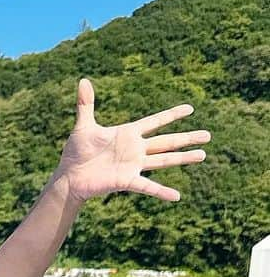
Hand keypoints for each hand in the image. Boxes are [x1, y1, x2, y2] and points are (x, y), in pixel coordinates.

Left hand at [55, 78, 209, 203]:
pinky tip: (176, 196)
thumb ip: (86, 104)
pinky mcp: (126, 181)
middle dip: (187, 138)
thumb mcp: (83, 126)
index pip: (155, 121)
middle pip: (167, 141)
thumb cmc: (75, 153)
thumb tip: (83, 80)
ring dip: (183, 158)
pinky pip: (147, 186)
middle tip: (208, 135)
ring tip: (203, 155)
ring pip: (164, 160)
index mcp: (128, 134)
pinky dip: (161, 192)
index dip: (172, 115)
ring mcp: (133, 166)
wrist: (69, 177)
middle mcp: (135, 150)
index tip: (190, 108)